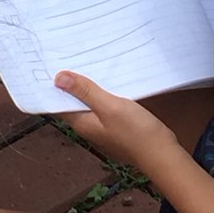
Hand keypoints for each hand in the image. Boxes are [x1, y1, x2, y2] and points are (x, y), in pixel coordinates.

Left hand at [54, 71, 179, 170]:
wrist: (163, 155)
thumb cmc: (136, 132)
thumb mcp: (110, 106)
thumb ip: (85, 92)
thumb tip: (57, 78)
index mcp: (82, 123)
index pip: (58, 103)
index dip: (54, 85)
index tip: (51, 65)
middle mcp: (88, 127)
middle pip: (73, 102)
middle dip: (70, 83)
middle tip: (68, 58)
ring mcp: (103, 128)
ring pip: (90, 104)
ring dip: (88, 87)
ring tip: (87, 64)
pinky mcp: (117, 127)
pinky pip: (104, 107)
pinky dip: (103, 94)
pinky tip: (108, 82)